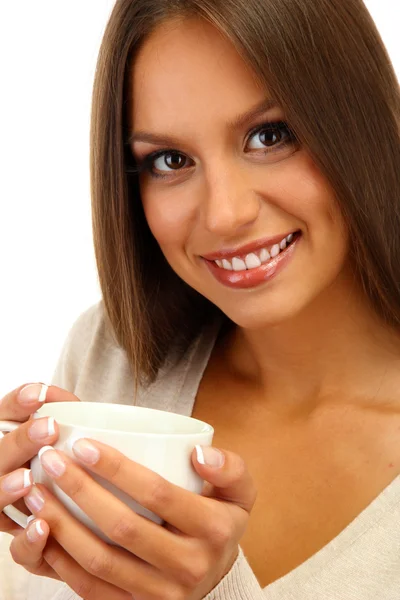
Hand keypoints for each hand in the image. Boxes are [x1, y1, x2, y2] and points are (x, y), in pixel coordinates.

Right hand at [0, 383, 78, 578]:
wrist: (74, 516)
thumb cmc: (72, 462)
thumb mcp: (67, 434)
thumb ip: (66, 412)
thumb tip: (60, 396)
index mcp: (9, 439)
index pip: (4, 414)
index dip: (17, 404)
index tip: (39, 393)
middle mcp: (1, 469)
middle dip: (19, 442)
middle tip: (48, 428)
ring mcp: (4, 507)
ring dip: (7, 488)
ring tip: (28, 478)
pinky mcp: (20, 540)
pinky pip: (17, 549)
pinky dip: (27, 541)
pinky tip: (41, 527)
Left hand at [12, 438, 256, 599]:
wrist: (215, 574)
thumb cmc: (220, 518)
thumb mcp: (239, 490)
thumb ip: (230, 467)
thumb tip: (198, 453)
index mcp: (215, 529)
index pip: (158, 493)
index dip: (117, 469)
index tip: (84, 444)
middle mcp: (190, 566)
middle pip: (123, 526)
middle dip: (80, 491)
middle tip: (53, 461)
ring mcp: (162, 595)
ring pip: (101, 560)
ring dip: (62, 524)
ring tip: (39, 492)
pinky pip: (90, 588)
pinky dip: (62, 560)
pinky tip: (45, 530)